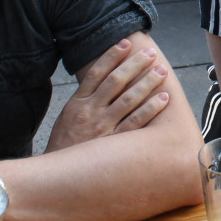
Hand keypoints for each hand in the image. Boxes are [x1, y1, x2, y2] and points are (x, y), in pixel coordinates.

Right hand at [46, 39, 171, 151]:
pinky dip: (151, 109)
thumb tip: (102, 82)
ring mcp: (103, 127)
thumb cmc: (65, 146)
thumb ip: (84, 101)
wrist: (57, 177)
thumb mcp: (67, 119)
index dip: (112, 56)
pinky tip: (163, 99)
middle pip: (116, 81)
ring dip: (147, 83)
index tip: (126, 43)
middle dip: (135, 64)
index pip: (96, 73)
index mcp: (78, 103)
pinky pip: (136, 123)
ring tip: (162, 71)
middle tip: (151, 53)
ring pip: (129, 99)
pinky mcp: (115, 143)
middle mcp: (91, 111)